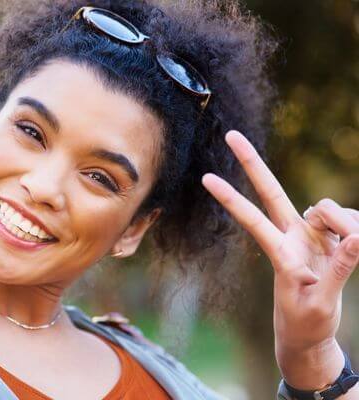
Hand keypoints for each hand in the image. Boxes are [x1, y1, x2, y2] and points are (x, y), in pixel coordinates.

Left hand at [202, 130, 358, 391]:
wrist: (308, 337)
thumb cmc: (306, 323)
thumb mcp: (320, 301)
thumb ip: (340, 268)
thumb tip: (357, 237)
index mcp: (280, 253)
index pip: (252, 219)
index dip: (231, 198)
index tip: (206, 178)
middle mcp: (291, 236)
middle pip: (271, 191)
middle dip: (252, 163)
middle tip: (230, 134)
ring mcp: (309, 235)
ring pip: (327, 208)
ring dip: (346, 222)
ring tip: (355, 250)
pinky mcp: (329, 239)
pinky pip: (350, 221)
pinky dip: (358, 231)